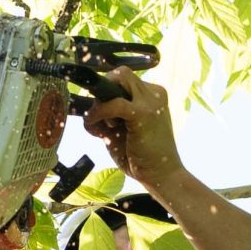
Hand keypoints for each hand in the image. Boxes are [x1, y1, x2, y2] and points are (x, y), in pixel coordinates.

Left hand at [81, 68, 185, 189]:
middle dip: (103, 90)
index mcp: (153, 95)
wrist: (162, 176)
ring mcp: (151, 102)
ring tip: (104, 127)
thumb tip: (88, 106)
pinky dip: (98, 113)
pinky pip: (112, 103)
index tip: (99, 113)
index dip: (106, 91)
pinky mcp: (143, 114)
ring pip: (117, 80)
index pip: (124, 78)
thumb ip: (109, 114)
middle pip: (120, 73)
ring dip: (101, 102)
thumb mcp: (122, 129)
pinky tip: (97, 130)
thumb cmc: (141, 155)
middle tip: (99, 115)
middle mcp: (154, 93)